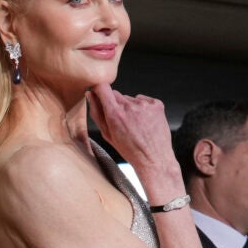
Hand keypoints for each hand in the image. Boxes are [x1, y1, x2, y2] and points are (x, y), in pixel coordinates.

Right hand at [92, 86, 182, 203]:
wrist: (153, 158)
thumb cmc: (130, 150)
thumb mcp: (107, 135)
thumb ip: (97, 113)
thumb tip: (90, 95)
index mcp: (115, 114)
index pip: (102, 88)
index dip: (99, 90)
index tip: (100, 94)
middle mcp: (130, 106)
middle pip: (116, 94)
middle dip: (115, 104)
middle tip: (121, 121)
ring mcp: (145, 105)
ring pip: (130, 98)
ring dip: (130, 108)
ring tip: (135, 124)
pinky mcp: (157, 104)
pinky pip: (143, 100)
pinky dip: (142, 108)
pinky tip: (144, 122)